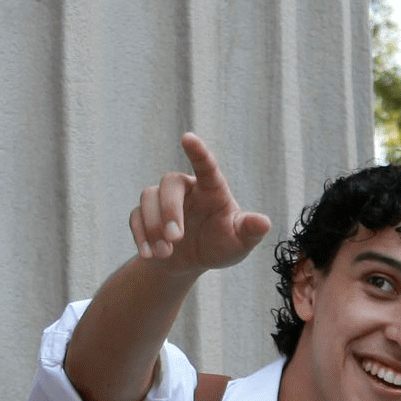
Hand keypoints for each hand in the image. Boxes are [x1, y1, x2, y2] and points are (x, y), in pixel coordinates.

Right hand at [129, 133, 271, 274]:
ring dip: (153, 227)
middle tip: (175, 239)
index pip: (205, 165)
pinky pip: (135, 217)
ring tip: (165, 253)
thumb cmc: (221, 246)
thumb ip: (249, 231)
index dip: (198, 151)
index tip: (188, 138)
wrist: (192, 263)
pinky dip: (140, 236)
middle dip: (170, 210)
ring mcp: (162, 199)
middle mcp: (185, 188)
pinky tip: (150, 254)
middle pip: (170, 182)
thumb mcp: (239, 242)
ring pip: (148, 197)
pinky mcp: (144, 214)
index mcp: (211, 188)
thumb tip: (265, 223)